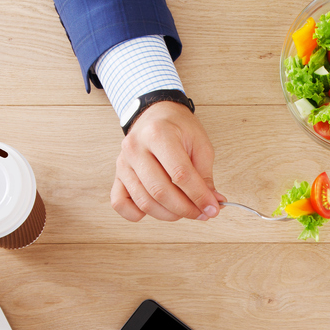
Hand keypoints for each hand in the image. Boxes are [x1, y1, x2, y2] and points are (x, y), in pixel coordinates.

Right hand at [112, 101, 225, 222]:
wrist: (155, 114)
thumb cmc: (178, 128)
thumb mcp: (200, 145)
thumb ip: (205, 176)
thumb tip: (212, 204)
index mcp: (158, 134)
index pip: (180, 174)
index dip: (199, 196)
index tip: (213, 209)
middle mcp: (135, 148)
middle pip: (160, 191)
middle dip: (186, 209)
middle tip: (202, 213)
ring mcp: (123, 163)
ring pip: (144, 202)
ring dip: (169, 215)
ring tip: (185, 211)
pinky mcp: (117, 176)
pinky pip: (119, 204)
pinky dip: (136, 214)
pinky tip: (157, 209)